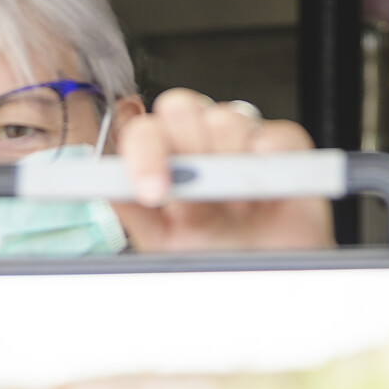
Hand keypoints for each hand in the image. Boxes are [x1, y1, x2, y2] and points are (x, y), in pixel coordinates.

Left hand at [112, 89, 334, 252]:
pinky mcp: (282, 143)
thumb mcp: (164, 242)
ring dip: (228, 165)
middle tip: (198, 194)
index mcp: (165, 158)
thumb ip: (133, 209)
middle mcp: (199, 141)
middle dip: (186, 149)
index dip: (143, 153)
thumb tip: (106, 185)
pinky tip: (261, 198)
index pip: (143, 131)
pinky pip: (270, 135)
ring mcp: (240, 138)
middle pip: (179, 107)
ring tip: (234, 208)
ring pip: (225, 118)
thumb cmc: (216, 258)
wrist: (269, 281)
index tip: (152, 190)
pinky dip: (264, 164)